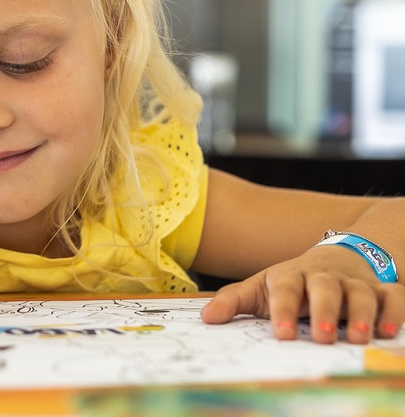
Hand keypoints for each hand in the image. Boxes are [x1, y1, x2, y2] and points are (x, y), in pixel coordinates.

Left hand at [200, 244, 404, 342]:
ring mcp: (354, 281)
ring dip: (360, 313)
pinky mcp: (381, 289)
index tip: (282, 334)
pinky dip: (392, 312)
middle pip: (324, 287)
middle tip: (322, 336)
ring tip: (356, 337)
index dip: (282, 309)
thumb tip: (205, 318)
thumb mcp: (261, 286)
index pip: (284, 288)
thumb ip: (234, 302)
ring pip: (360, 291)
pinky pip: (393, 296)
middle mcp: (323, 276)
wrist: (340, 254)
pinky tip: (386, 332)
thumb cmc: (294, 281)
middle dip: (323, 310)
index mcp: (290, 275)